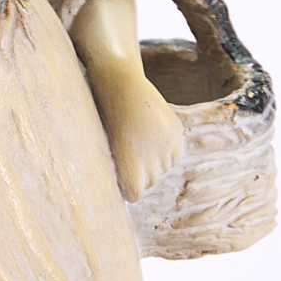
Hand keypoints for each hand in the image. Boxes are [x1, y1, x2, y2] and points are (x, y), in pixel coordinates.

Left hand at [91, 62, 184, 200]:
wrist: (121, 85)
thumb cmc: (104, 119)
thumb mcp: (107, 149)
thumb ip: (121, 173)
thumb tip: (132, 194)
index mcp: (130, 168)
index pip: (134, 195)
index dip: (126, 185)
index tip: (120, 175)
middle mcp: (152, 161)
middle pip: (149, 182)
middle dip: (140, 172)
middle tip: (127, 150)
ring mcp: (167, 148)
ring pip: (162, 169)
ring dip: (153, 160)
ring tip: (138, 138)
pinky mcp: (177, 136)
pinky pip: (173, 156)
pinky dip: (164, 149)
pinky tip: (151, 133)